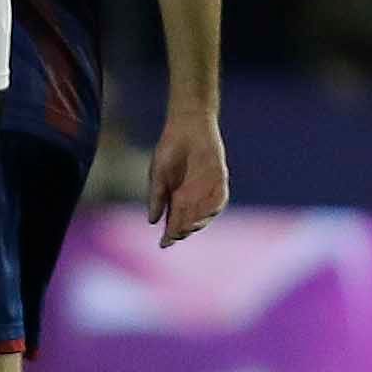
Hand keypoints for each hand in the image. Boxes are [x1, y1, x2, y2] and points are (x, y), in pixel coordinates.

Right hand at [147, 107, 228, 247]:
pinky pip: (220, 199)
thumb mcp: (158, 175)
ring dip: (198, 223)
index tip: (164, 244)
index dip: (169, 233)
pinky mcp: (219, 180)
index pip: (173, 221)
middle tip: (176, 235)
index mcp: (176, 197)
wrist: (187, 127)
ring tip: (189, 228)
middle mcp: (192, 197)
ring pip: (205, 214)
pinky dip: (213, 208)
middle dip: (183, 230)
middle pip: (189, 221)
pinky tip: (206, 214)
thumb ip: (157, 197)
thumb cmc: (169, 150)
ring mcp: (207, 190)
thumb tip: (152, 221)